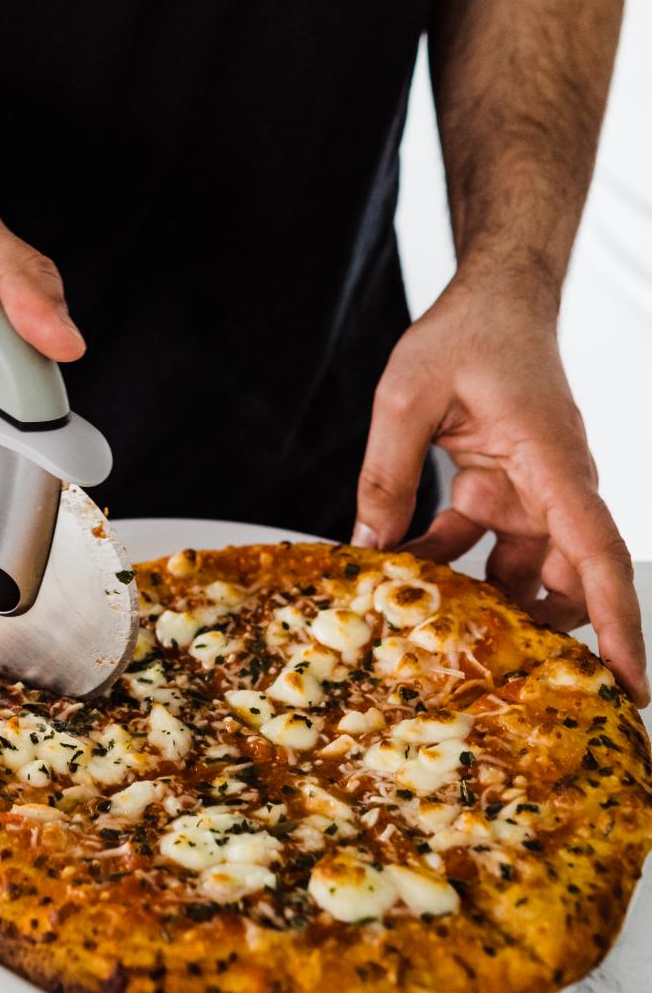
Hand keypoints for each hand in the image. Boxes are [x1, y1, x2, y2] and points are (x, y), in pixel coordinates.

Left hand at [352, 274, 647, 705]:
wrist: (489, 299)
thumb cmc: (462, 335)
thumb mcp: (405, 398)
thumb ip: (386, 472)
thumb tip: (368, 547)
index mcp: (551, 463)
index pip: (596, 554)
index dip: (616, 624)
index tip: (634, 684)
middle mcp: (554, 485)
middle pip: (566, 577)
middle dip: (549, 636)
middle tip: (513, 692)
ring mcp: (530, 489)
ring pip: (521, 568)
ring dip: (488, 603)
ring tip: (443, 646)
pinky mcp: (500, 486)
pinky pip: (482, 541)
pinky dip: (449, 563)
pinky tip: (403, 578)